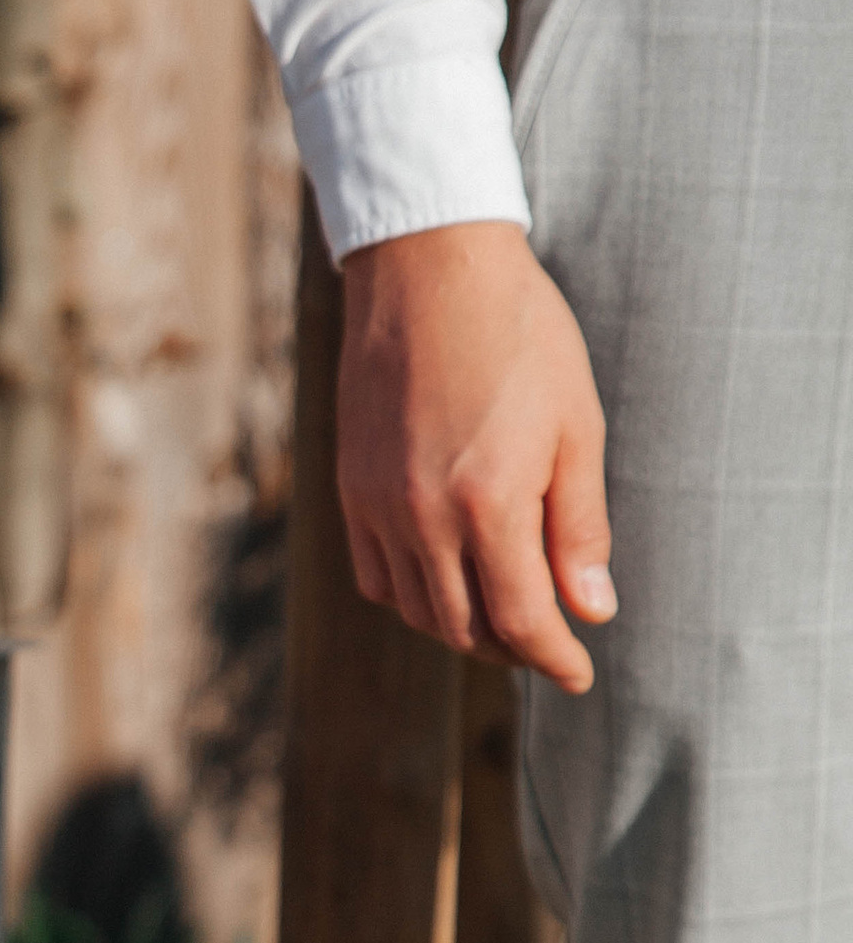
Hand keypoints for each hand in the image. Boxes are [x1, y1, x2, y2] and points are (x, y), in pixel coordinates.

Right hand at [338, 221, 612, 694]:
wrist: (427, 269)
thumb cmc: (519, 335)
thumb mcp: (576, 427)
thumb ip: (580, 526)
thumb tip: (592, 608)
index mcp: (488, 503)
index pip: (522, 618)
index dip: (555, 657)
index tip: (578, 674)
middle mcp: (422, 518)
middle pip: (463, 628)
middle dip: (511, 649)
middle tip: (548, 645)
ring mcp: (378, 507)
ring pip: (414, 611)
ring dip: (461, 628)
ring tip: (501, 616)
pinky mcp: (350, 489)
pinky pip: (375, 576)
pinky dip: (412, 597)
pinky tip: (444, 579)